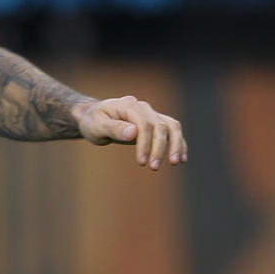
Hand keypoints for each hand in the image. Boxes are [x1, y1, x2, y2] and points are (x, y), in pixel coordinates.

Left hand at [73, 96, 187, 169]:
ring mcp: (151, 114)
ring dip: (176, 144)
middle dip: (159, 148)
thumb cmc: (93, 121)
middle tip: (154, 168)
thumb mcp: (96, 126)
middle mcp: (143, 108)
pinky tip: (181, 159)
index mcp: (128, 105)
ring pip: (172, 127)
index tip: (141, 162)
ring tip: (175, 162)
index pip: (144, 124)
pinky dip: (179, 143)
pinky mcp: (155, 123)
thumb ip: (114, 128)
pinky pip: (172, 131)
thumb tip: (134, 133)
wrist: (94, 117)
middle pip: (160, 126)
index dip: (145, 143)